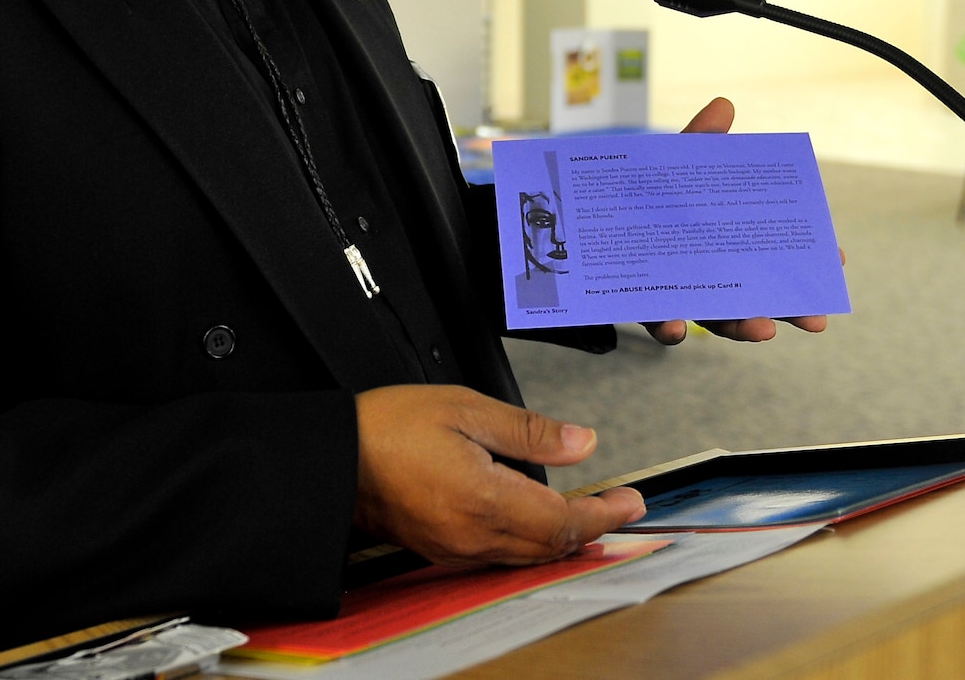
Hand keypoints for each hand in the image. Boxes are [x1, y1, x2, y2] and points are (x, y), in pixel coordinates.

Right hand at [353, 385, 643, 565]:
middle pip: (550, 546)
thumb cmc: (389, 428)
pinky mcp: (443, 549)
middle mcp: (474, 535)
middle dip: (591, 527)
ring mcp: (457, 548)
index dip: (604, 513)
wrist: (334, 459)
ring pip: (528, 556)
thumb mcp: (466, 409)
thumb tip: (581, 442)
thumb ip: (529, 430)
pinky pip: (500, 556)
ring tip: (589, 514)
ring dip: (563, 538)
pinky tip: (537, 522)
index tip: (631, 502)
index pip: (563, 520)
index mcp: (485, 499)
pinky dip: (530, 542)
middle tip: (619, 507)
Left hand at [645, 95, 836, 346]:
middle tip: (814, 319)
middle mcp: (703, 272)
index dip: (801, 262)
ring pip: (713, 319)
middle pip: (752, 296)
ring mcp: (674, 292)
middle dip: (785, 308)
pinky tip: (678, 326)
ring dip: (740, 326)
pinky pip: (656, 323)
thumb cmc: (638, 193)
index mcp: (721, 240)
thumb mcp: (670, 164)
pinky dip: (670, 327)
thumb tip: (724, 105)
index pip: (768, 255)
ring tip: (761, 328)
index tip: (834, 263)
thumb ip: (697, 140)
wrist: (579, 213)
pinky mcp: (638, 305)